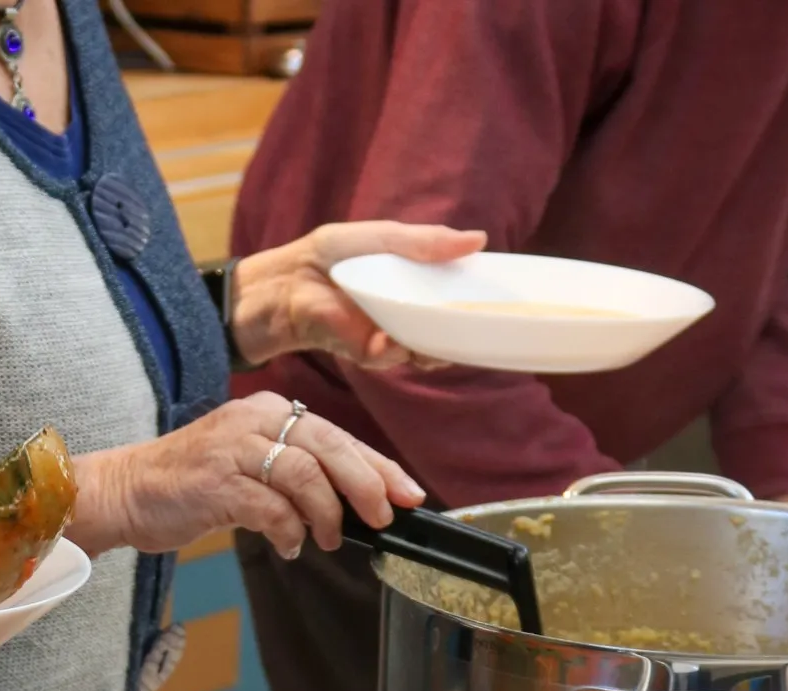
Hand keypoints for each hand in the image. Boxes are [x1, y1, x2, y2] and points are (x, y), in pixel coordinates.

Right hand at [67, 392, 423, 558]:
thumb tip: (356, 506)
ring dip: (325, 514)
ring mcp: (233, 449)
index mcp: (269, 411)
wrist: (124, 489)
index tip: (409, 495)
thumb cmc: (191, 482)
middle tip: (382, 518)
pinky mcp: (215, 481)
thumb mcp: (250, 464)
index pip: (338, 435)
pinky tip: (287, 544)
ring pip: (305, 474)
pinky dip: (287, 530)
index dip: (379, 466)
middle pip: (330, 447)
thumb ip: (297, 474)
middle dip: (365, 485)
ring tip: (326, 539)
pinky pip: (269, 506)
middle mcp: (254, 420)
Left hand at [229, 222, 486, 369]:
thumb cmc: (325, 257)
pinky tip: (395, 339)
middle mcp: (405, 315)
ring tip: (445, 333)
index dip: (479, 298)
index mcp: (413, 284)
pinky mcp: (365, 352)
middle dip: (467, 332)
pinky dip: (397, 348)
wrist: (279, 285)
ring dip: (436, 344)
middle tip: (488, 325)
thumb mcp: (378, 239)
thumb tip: (478, 240)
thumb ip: (423, 241)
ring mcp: (387, 336)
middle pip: (448, 329)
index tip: (508, 298)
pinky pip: (392, 356)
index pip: (455, 295)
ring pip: (425, 348)